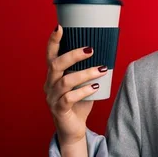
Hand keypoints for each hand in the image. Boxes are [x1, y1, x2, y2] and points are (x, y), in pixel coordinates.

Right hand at [44, 25, 105, 145]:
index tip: (60, 27)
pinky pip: (69, 98)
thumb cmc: (79, 103)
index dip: (53, 41)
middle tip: (91, 49)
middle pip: (56, 64)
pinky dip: (83, 91)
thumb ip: (88, 70)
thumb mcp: (83, 83)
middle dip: (73, 55)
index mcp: (53, 75)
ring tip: (102, 69)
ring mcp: (52, 98)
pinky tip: (95, 87)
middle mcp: (49, 84)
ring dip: (85, 73)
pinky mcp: (59, 110)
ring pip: (65, 81)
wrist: (73, 129)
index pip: (50, 55)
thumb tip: (108, 52)